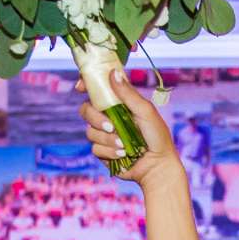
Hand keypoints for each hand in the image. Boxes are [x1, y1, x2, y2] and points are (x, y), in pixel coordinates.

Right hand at [78, 67, 178, 183]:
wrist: (157, 166)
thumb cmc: (157, 136)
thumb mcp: (146, 111)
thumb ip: (129, 94)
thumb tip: (113, 73)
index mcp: (118, 104)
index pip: (97, 91)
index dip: (86, 85)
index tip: (81, 87)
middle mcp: (109, 117)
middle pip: (86, 110)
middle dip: (96, 119)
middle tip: (111, 127)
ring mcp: (104, 134)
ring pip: (90, 131)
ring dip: (107, 139)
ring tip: (125, 146)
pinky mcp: (103, 151)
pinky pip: (95, 148)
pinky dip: (109, 152)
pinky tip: (123, 154)